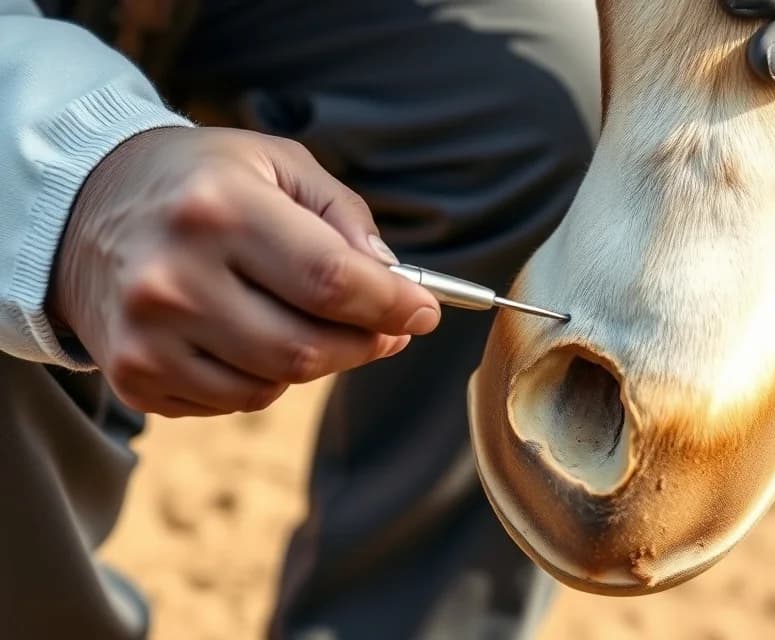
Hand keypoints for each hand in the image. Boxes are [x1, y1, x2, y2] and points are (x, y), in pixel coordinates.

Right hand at [50, 127, 441, 417]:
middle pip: (308, 347)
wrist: (81, 209)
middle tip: (389, 327)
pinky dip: (267, 379)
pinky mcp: (134, 376)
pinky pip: (234, 401)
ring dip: (320, 362)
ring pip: (275, 385)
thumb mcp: (278, 165)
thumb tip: (395, 279)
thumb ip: (345, 218)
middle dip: (367, 343)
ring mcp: (147, 335)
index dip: (392, 304)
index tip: (424, 311)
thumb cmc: (203, 183)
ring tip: (321, 325)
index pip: (331, 279)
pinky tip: (259, 337)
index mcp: (219, 208)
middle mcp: (175, 276)